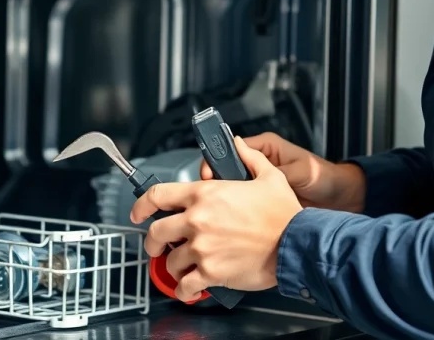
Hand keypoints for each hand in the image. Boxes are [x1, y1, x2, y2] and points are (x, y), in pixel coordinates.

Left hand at [130, 136, 302, 302]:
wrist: (296, 244)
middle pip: (156, 232)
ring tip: (181, 266)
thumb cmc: (284, 214)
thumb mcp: (269, 175)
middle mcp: (197, 220)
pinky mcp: (211, 273)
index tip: (137, 213)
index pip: (157, 195)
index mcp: (205, 194)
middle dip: (153, 241)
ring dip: (173, 265)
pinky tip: (187, 289)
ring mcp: (202, 248)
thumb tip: (238, 144)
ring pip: (170, 261)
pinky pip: (185, 286)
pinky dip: (183, 290)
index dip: (141, 205)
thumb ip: (248, 157)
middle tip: (157, 246)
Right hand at [202, 132, 364, 212]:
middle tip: (212, 197)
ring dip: (227, 202)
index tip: (208, 174)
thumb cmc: (325, 178)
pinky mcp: (261, 207)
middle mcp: (258, 168)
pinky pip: (243, 209)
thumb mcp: (298, 170)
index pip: (230, 151)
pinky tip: (236, 221)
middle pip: (226, 174)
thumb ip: (272, 168)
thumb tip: (244, 157)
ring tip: (223, 211)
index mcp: (265, 150)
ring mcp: (258, 189)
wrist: (342, 202)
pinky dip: (238, 215)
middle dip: (217, 186)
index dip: (216, 162)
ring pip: (232, 193)